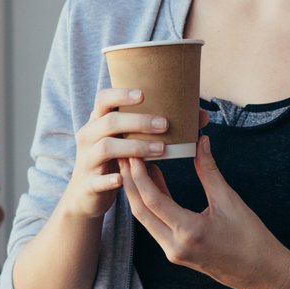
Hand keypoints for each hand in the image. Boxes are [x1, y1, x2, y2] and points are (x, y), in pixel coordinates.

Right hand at [61, 87, 171, 221]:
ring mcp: (87, 160)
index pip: (104, 99)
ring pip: (107, 148)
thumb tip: (202, 116)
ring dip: (134, 147)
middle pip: (109, 122)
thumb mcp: (131, 139)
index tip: (144, 94)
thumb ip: (159, 126)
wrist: (87, 194)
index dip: (121, 94)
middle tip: (165, 124)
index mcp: (99, 121)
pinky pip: (97, 180)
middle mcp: (89, 136)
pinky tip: (123, 179)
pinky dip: (110, 179)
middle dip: (138, 121)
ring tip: (161, 149)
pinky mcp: (88, 183)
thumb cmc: (117, 159)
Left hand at [119, 125, 289, 288]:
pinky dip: (150, 204)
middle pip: (140, 210)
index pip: (153, 200)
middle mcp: (175, 246)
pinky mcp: (176, 253)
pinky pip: (155, 225)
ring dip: (137, 192)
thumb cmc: (252, 239)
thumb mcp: (230, 201)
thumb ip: (209, 171)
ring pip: (145, 219)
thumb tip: (200, 142)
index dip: (139, 174)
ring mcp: (173, 252)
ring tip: (134, 164)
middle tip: (125, 154)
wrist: (262, 274)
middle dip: (129, 181)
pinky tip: (154, 182)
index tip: (134, 152)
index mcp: (189, 232)